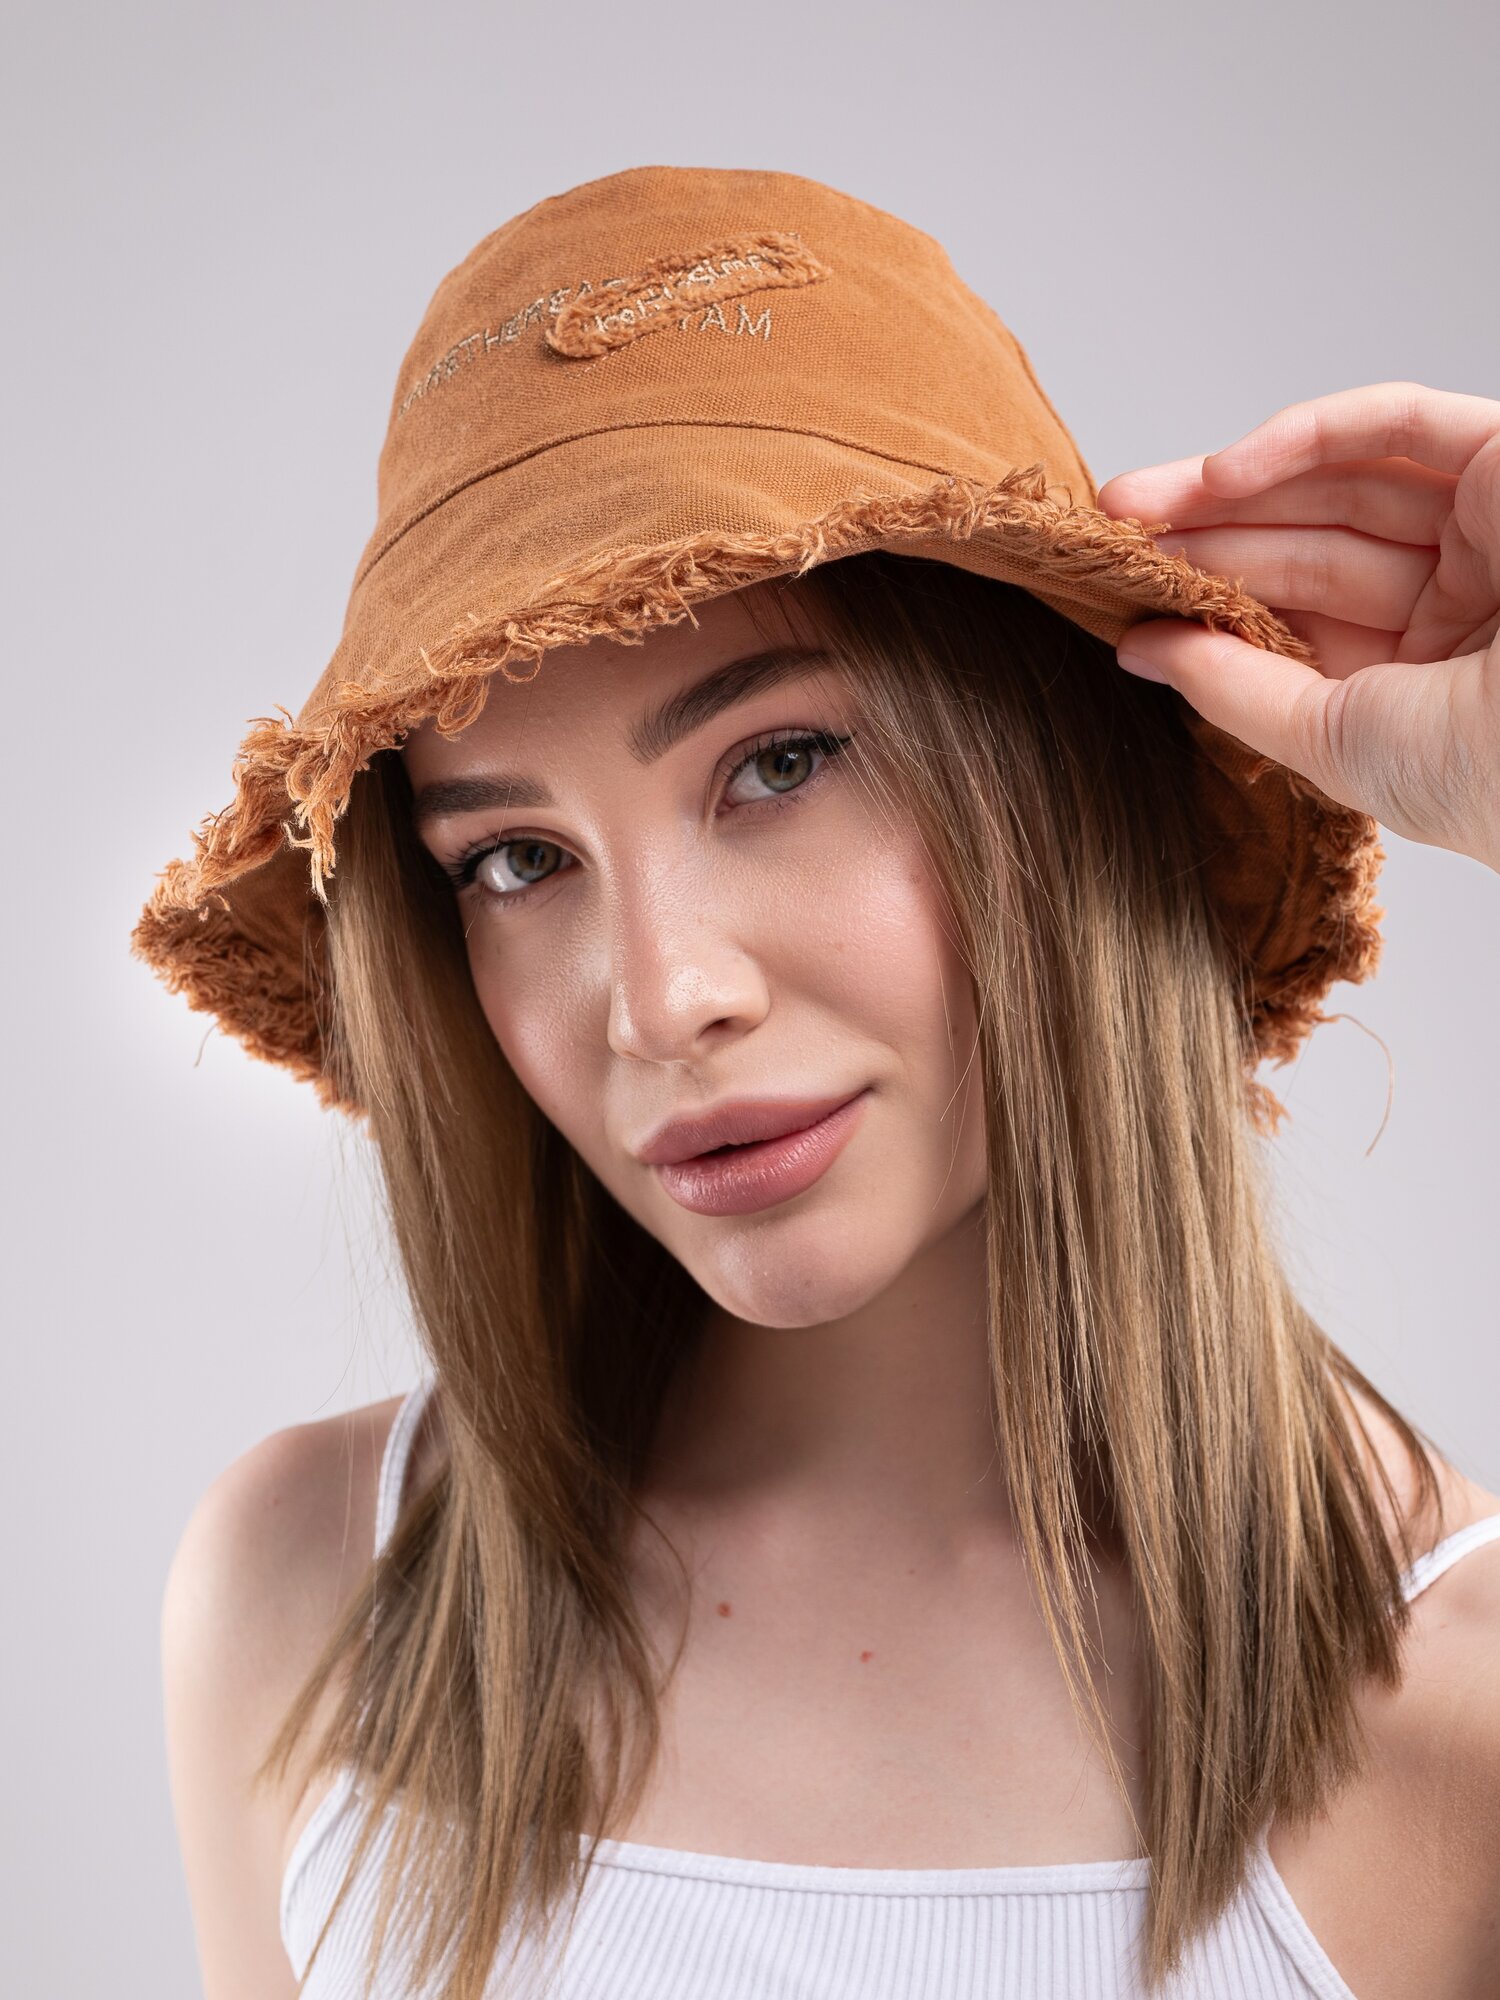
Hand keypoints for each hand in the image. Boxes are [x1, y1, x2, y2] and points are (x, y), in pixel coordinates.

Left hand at [1096, 382, 1499, 873]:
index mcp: (1430, 676)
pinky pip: (1395, 424)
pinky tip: (1218, 475)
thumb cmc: (1490, 774)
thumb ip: (1235, 689)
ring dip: (1230, 488)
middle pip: (1309, 546)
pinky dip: (1303, 438)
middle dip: (1205, 537)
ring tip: (1133, 507)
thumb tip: (1137, 650)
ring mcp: (1488, 525)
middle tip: (1109, 536)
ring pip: (1340, 483)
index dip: (1213, 601)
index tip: (1122, 598)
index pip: (1301, 619)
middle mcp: (1461, 597)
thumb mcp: (1337, 736)